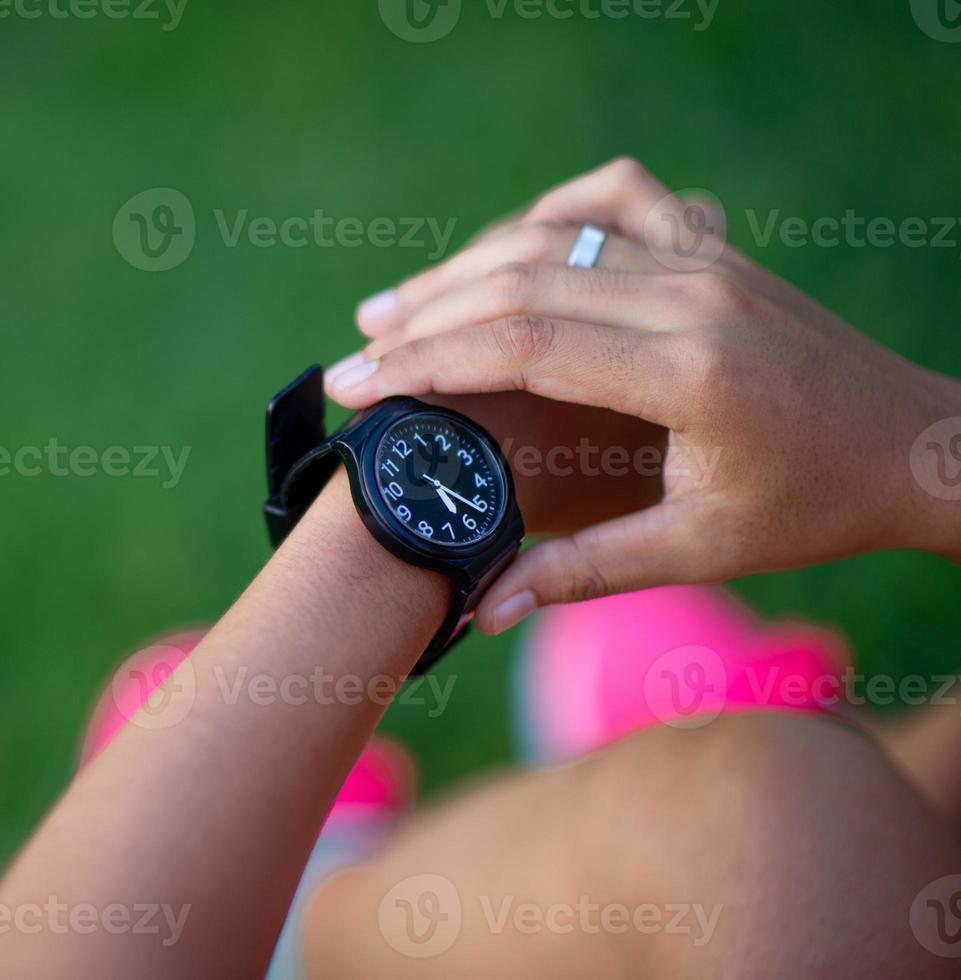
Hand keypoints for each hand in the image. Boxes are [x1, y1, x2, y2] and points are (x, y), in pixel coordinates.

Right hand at [326, 157, 960, 633]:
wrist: (913, 446)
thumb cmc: (814, 508)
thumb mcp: (700, 550)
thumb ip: (584, 572)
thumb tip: (482, 610)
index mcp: (688, 372)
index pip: (523, 341)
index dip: (427, 361)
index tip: (357, 383)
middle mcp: (694, 295)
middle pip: (523, 278)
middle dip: (422, 318)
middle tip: (351, 355)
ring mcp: (707, 257)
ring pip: (557, 232)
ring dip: (465, 265)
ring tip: (392, 305)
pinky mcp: (714, 245)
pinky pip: (618, 196)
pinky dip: (550, 209)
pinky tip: (504, 243)